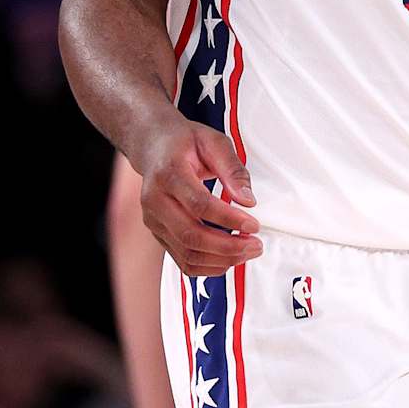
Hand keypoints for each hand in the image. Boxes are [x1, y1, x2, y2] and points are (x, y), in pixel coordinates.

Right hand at [133, 113, 260, 276]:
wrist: (153, 145)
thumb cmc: (185, 142)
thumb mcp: (215, 142)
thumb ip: (233, 170)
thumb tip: (248, 201)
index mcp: (169, 174)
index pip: (199, 205)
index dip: (229, 219)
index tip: (253, 225)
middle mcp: (155, 200)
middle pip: (190, 235)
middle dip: (227, 246)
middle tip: (255, 245)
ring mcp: (153, 219)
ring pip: (185, 253)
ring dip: (220, 260)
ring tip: (247, 252)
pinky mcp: (157, 232)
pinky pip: (180, 258)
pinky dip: (206, 265)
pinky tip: (228, 259)